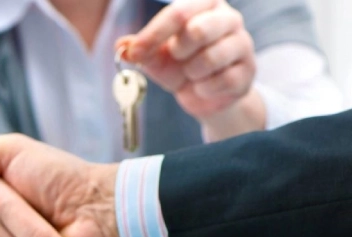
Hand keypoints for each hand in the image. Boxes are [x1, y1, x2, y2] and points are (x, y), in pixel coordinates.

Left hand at [118, 0, 263, 138]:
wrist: (205, 95)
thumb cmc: (181, 66)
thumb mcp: (157, 57)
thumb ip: (141, 50)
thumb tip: (121, 47)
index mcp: (204, 6)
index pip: (178, 12)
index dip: (153, 33)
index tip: (135, 51)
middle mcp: (229, 18)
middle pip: (198, 30)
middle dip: (179, 51)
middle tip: (177, 57)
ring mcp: (243, 43)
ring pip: (210, 58)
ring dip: (192, 73)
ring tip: (193, 73)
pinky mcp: (248, 71)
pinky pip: (220, 82)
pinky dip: (204, 89)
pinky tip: (205, 86)